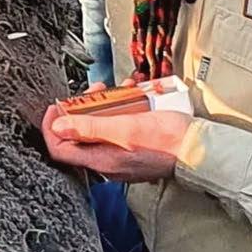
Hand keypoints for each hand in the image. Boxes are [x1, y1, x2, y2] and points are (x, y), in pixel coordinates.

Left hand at [41, 102, 191, 181]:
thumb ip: (89, 127)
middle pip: (80, 135)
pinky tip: (133, 95)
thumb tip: (58, 127)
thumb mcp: (124, 127)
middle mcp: (108, 162)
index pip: (60, 150)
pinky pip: (118, 129)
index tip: (56, 107)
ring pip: (100, 128)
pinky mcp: (134, 149)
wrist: (198, 148)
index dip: (52, 128)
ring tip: (116, 88)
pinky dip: (121, 111)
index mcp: (101, 160)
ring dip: (103, 105)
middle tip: (93, 91)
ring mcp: (121, 157)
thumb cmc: (166, 139)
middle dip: (82, 108)